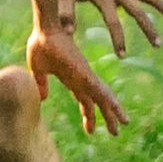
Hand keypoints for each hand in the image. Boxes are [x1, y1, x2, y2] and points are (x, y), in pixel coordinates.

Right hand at [27, 18, 125, 136]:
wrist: (45, 28)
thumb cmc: (40, 43)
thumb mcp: (38, 69)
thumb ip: (41, 83)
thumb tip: (42, 98)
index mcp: (72, 79)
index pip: (84, 100)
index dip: (89, 115)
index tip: (92, 131)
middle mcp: (82, 79)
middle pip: (98, 102)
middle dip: (107, 117)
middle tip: (116, 132)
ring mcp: (85, 75)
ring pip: (103, 97)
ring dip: (114, 111)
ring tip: (124, 124)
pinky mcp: (85, 72)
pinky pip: (99, 89)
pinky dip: (108, 100)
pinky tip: (116, 109)